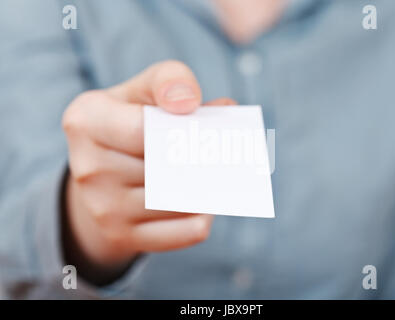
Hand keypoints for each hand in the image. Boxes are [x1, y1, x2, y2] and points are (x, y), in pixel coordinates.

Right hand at [62, 60, 235, 282]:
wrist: (99, 172)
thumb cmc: (130, 121)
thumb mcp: (142, 88)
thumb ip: (171, 80)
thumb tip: (202, 104)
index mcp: (86, 121)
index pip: (145, 130)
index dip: (183, 128)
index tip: (204, 121)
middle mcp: (87, 168)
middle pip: (166, 166)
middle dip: (202, 158)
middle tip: (226, 151)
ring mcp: (102, 208)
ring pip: (180, 200)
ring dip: (208, 186)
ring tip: (219, 171)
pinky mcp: (121, 236)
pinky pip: (184, 231)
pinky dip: (204, 215)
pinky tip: (207, 199)